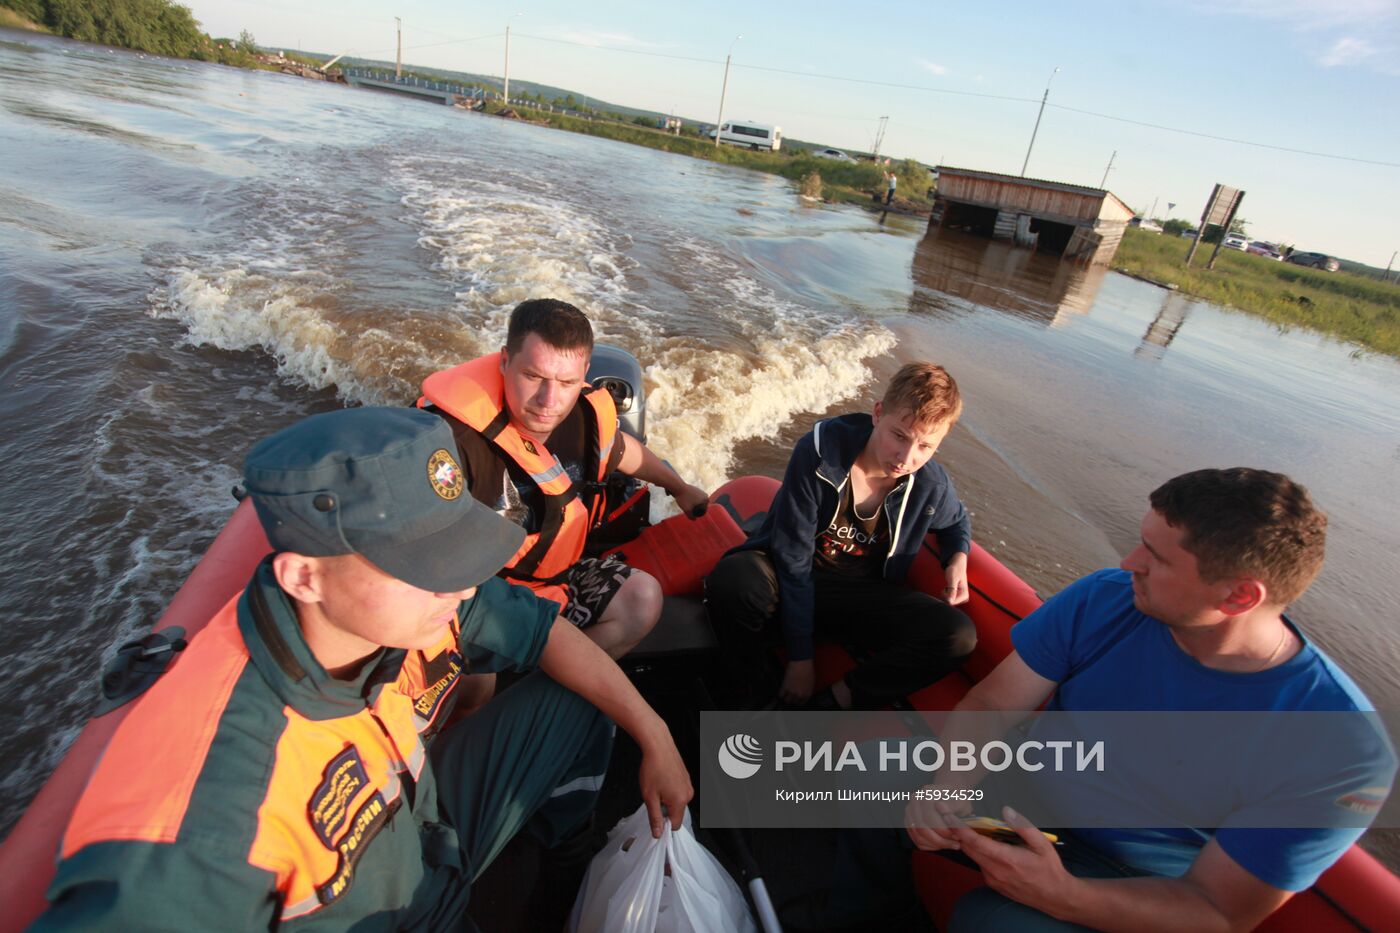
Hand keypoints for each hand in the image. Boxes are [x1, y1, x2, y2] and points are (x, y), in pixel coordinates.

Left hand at [638, 732, 692, 837]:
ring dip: (667, 800)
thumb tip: (658, 833)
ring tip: (657, 786)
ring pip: (677, 802)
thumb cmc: (652, 768)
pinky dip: (670, 790)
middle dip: (664, 810)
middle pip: (676, 813)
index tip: (654, 817)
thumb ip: (655, 817)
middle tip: (653, 797)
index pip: (675, 825)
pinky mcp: (686, 778)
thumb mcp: (649, 797)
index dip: (663, 825)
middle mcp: (688, 794)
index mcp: (680, 801)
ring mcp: (688, 785)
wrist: (658, 746)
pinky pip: (678, 791)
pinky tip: (661, 780)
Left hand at [671, 483, 709, 517]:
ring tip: (686, 504)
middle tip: (687, 509)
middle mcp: (705, 495)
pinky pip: (695, 498)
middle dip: (695, 509)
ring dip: (693, 505)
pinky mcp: (696, 489)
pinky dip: (691, 500)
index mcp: (706, 500)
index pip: (703, 511)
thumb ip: (691, 516)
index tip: (690, 513)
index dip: (696, 514)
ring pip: (697, 502)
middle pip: (700, 506)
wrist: (678, 487)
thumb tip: (694, 520)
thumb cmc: (683, 498)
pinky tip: (686, 500)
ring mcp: (701, 491)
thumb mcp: (686, 510)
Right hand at [779, 659, 814, 704]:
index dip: (799, 700)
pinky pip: (780, 695)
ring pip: (787, 700)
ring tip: (785, 695)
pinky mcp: (785, 687)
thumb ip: (807, 689)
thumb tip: (803, 692)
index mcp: (808, 693)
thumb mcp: (811, 682)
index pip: (802, 702)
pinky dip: (780, 694)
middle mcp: (800, 694)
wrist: (801, 663)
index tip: (796, 699)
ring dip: (786, 697)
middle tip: (790, 696)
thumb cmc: (807, 669)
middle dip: (792, 699)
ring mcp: (792, 692)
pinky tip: (781, 692)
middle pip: (794, 702)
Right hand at [905, 795, 971, 850]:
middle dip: (940, 840)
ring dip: (936, 844)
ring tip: (950, 843)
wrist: (952, 794)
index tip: (957, 836)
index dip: (943, 831)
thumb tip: (941, 807)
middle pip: (922, 829)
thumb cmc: (958, 799)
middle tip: (955, 843)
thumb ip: (953, 805)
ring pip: (918, 836)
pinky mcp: (910, 820)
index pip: (929, 818)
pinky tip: (941, 843)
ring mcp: (910, 810)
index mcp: (927, 793)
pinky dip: (930, 845)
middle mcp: (915, 800)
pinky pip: (916, 839)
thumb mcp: (961, 801)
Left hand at [943, 552, 969, 604]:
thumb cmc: (955, 570)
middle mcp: (964, 598)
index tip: (945, 588)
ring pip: (948, 601)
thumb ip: (951, 590)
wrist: (957, 565)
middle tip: (946, 586)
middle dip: (945, 595)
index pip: (951, 602)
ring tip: (947, 586)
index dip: (945, 596)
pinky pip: (947, 599)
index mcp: (965, 595)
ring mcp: (960, 598)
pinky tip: (947, 588)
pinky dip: (945, 594)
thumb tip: (950, 601)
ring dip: (944, 594)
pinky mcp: (957, 597)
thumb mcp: (952, 579)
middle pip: (949, 603)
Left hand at [950, 807, 1074, 915]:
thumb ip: (1022, 826)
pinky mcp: (993, 885)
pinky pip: (981, 865)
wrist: (1055, 897)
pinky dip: (980, 853)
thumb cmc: (1049, 869)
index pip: (975, 841)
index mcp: (1006, 859)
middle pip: (967, 848)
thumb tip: (1006, 810)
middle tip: (949, 815)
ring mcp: (992, 880)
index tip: (946, 815)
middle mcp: (995, 871)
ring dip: (970, 843)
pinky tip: (989, 846)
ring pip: (973, 856)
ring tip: (972, 828)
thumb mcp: (1042, 844)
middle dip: (957, 831)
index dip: (958, 827)